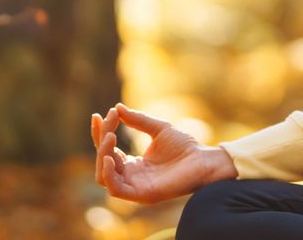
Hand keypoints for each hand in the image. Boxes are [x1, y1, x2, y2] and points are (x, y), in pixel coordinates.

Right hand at [90, 102, 237, 203]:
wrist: (203, 160)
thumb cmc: (185, 147)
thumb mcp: (158, 128)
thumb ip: (138, 120)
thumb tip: (118, 107)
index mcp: (133, 164)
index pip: (107, 150)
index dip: (100, 133)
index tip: (98, 115)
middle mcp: (131, 176)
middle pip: (102, 161)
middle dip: (102, 139)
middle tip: (110, 120)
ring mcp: (135, 187)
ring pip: (103, 176)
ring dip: (102, 154)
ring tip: (110, 136)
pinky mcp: (142, 194)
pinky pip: (116, 189)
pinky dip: (108, 173)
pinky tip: (109, 156)